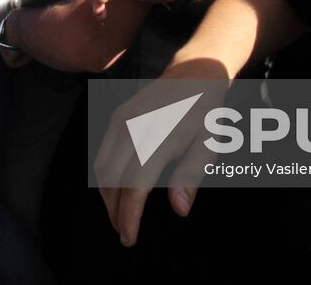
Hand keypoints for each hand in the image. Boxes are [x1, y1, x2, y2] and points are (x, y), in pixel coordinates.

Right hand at [95, 60, 227, 246]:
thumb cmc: (205, 112)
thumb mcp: (209, 144)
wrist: (195, 72)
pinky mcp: (116, 117)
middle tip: (126, 234)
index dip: (129, 215)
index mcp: (158, 136)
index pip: (134, 185)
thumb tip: (179, 209)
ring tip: (121, 217)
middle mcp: (133, 127)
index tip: (130, 238)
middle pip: (111, 180)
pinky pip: (102, 154)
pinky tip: (117, 191)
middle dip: (115, 211)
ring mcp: (120, 120)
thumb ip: (191, 176)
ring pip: (101, 169)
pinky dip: (105, 178)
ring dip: (107, 197)